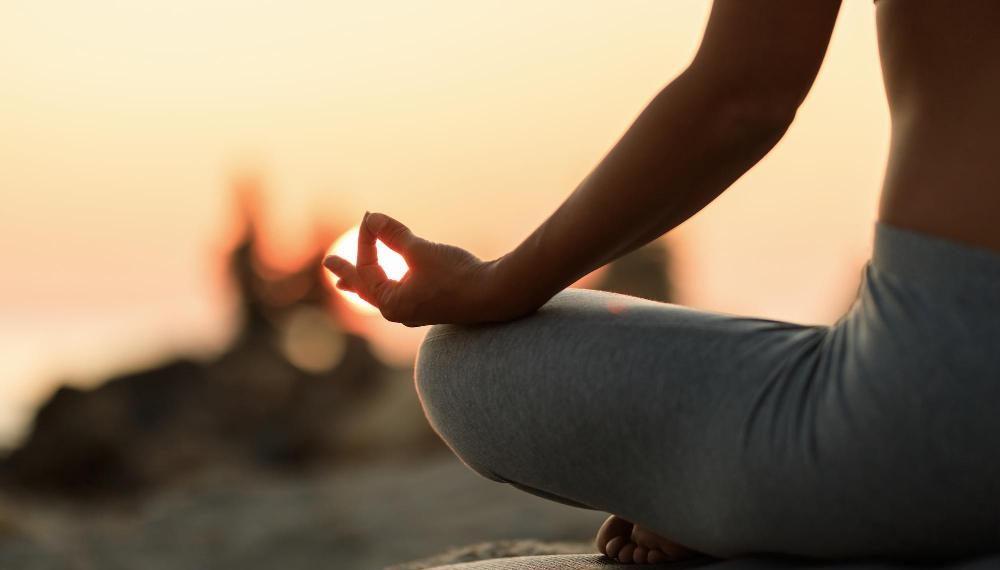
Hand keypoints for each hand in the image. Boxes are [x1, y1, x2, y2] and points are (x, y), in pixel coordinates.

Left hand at [323, 212, 527, 326]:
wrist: (493, 295)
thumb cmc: (456, 275)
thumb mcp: (420, 251)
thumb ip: (393, 234)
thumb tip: (370, 218)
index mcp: (391, 303)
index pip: (367, 267)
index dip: (366, 239)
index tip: (369, 217)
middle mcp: (399, 312)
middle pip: (366, 290)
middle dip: (349, 275)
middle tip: (330, 266)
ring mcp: (415, 311)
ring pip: (383, 295)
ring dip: (367, 283)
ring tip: (351, 283)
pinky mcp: (431, 306)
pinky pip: (400, 296)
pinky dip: (389, 286)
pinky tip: (393, 285)